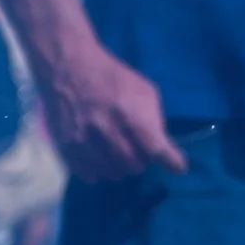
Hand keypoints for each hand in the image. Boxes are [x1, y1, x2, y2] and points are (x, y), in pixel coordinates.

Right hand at [37, 37, 184, 181]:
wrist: (70, 70)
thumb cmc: (114, 79)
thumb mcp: (144, 91)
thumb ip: (154, 120)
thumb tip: (160, 146)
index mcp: (130, 115)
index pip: (155, 149)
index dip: (170, 161)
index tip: (178, 167)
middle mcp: (107, 132)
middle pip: (134, 165)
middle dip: (142, 160)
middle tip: (140, 149)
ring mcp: (84, 142)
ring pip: (113, 173)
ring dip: (122, 166)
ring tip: (121, 151)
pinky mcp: (67, 149)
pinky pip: (90, 174)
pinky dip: (101, 170)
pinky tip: (103, 157)